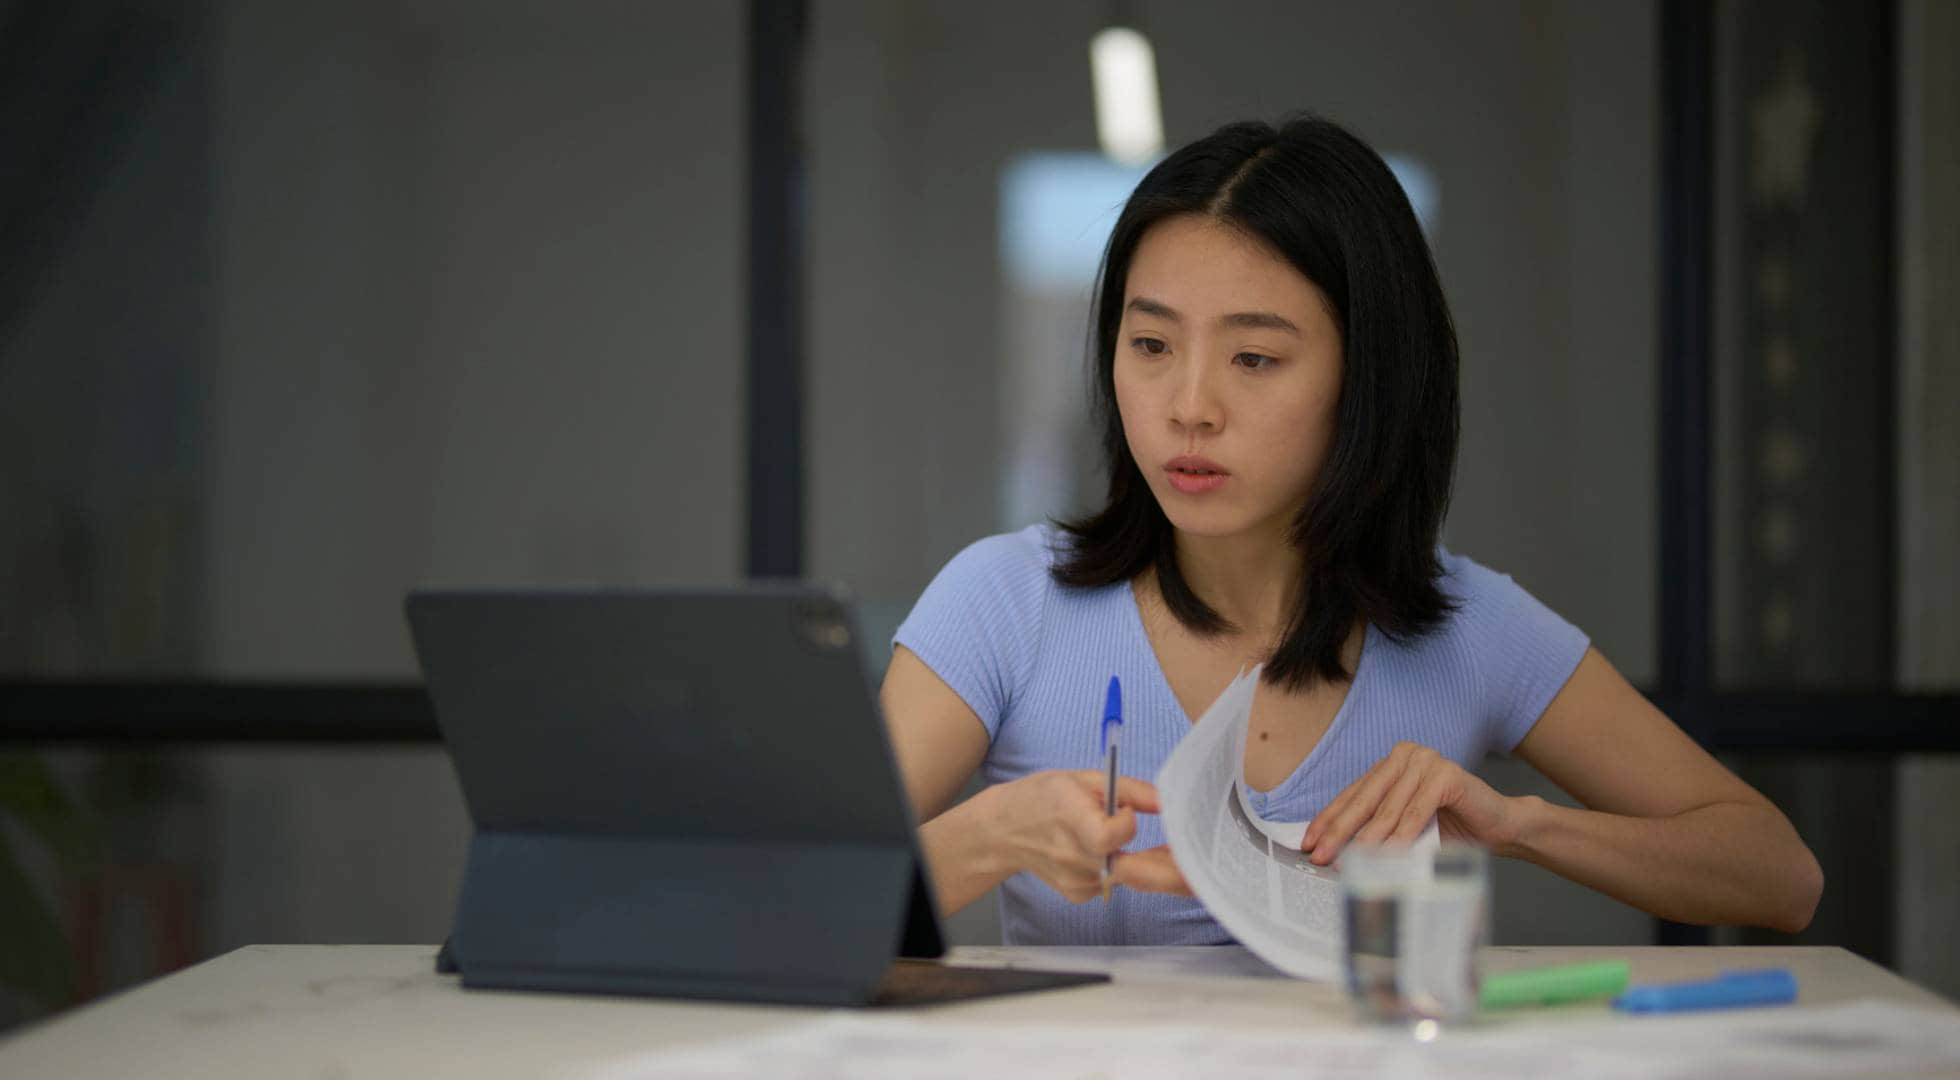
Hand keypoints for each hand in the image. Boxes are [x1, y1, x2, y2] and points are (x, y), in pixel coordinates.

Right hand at [987, 770, 1191, 901]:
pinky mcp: (1077, 895)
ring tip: (1106, 833)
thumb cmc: (1046, 797)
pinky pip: (1112, 882)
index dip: (1126, 822)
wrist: (1005, 830)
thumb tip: (1166, 800)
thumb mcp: (1086, 779)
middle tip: (1153, 838)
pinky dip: (1114, 867)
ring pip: (1126, 873)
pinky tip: (1096, 852)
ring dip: (1131, 856)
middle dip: (1153, 857)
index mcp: (1071, 820)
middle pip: (1130, 866)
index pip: (1111, 836)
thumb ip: (1131, 790)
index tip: (1123, 809)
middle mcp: (1071, 856)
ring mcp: (1074, 881)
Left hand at [1299, 742, 1517, 864]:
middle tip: (1322, 856)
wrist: (1500, 827)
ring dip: (1368, 839)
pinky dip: (1402, 836)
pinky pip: (1417, 811)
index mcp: (1389, 764)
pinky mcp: (1447, 774)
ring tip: (1352, 863)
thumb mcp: (1403, 828)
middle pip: (1365, 800)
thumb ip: (1375, 830)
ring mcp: (1427, 760)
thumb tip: (1334, 853)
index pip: (1352, 794)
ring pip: (1389, 808)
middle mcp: (1404, 755)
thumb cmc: (1450, 829)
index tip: (1309, 843)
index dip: (1329, 820)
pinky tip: (1389, 855)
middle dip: (1340, 832)